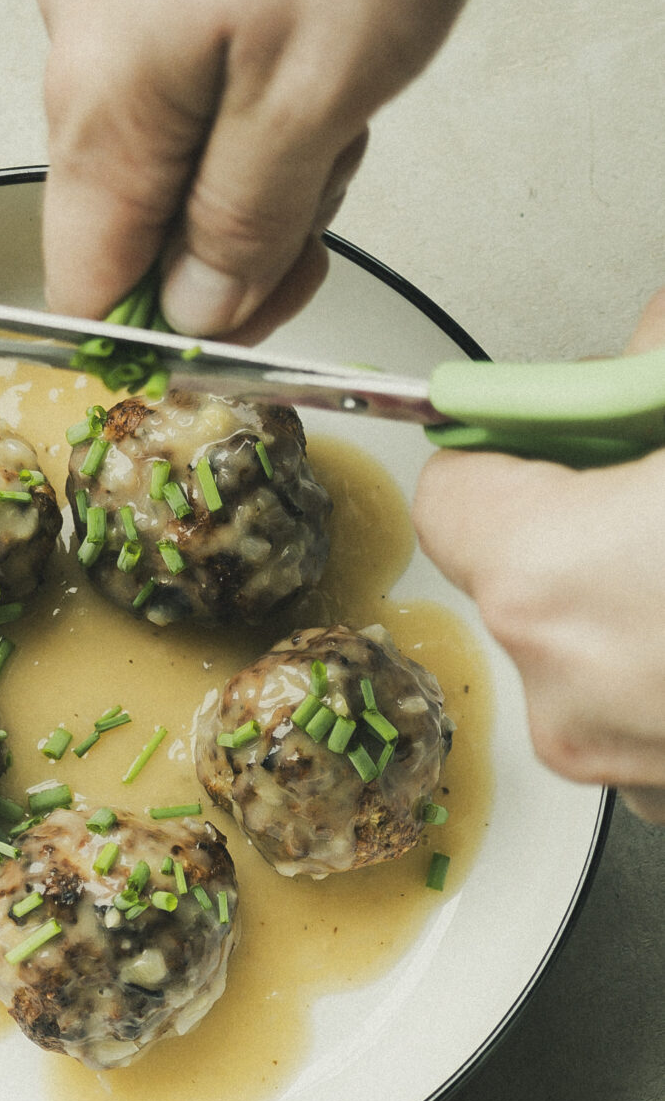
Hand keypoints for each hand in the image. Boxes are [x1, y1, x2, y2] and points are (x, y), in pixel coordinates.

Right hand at [37, 0, 501, 338]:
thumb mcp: (319, 96)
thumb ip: (244, 225)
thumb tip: (197, 310)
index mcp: (97, 106)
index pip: (86, 283)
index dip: (171, 329)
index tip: (261, 311)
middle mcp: (78, 37)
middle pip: (141, 200)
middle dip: (246, 211)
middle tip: (346, 160)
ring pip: (184, 111)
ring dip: (273, 119)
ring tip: (357, 44)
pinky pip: (204, 26)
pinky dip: (273, 40)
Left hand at [413, 290, 664, 821]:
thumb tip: (652, 339)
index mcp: (551, 578)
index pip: (457, 493)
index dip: (514, 445)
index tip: (565, 424)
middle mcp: (568, 689)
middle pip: (534, 569)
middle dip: (605, 516)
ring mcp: (629, 761)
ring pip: (603, 640)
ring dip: (654, 592)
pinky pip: (659, 703)